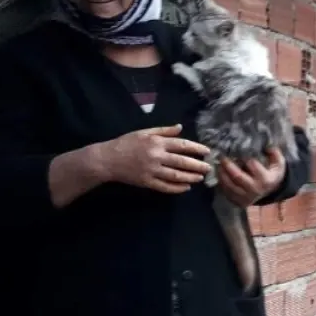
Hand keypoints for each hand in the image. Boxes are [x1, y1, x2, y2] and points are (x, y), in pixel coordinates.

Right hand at [96, 125, 210, 193]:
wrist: (107, 159)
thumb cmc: (126, 143)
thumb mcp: (144, 132)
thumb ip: (164, 131)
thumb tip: (181, 127)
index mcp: (156, 142)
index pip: (182, 145)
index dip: (197, 149)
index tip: (207, 152)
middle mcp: (156, 156)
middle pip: (182, 162)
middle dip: (198, 165)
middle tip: (209, 168)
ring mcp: (152, 170)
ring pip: (176, 175)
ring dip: (191, 177)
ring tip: (201, 178)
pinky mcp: (147, 182)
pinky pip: (165, 186)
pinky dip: (177, 188)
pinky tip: (186, 187)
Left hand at [217, 147, 286, 207]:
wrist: (270, 191)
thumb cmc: (272, 174)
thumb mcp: (279, 164)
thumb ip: (275, 153)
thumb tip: (267, 145)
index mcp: (265, 180)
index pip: (252, 165)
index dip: (244, 156)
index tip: (237, 149)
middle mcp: (255, 189)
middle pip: (237, 176)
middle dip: (228, 165)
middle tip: (222, 156)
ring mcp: (246, 197)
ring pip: (229, 185)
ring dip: (221, 173)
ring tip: (219, 163)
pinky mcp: (238, 201)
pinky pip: (226, 191)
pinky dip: (221, 182)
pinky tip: (220, 173)